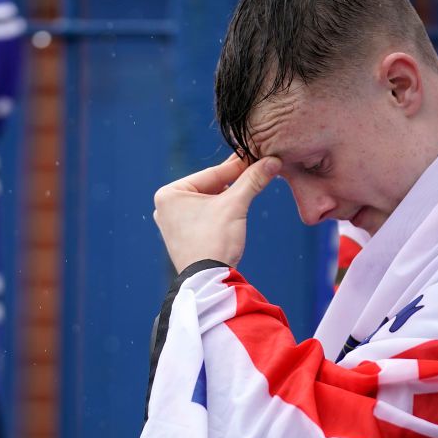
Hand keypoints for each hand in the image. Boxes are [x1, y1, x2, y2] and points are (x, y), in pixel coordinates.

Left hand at [153, 153, 281, 272]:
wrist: (209, 281)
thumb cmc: (214, 241)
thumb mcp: (235, 205)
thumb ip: (252, 180)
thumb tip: (273, 161)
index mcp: (168, 194)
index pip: (212, 174)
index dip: (239, 166)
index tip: (258, 156)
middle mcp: (165, 206)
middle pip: (210, 187)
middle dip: (235, 181)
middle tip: (259, 167)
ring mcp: (172, 223)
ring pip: (209, 201)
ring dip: (231, 196)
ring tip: (254, 183)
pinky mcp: (183, 237)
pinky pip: (206, 216)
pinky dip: (223, 211)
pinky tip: (239, 206)